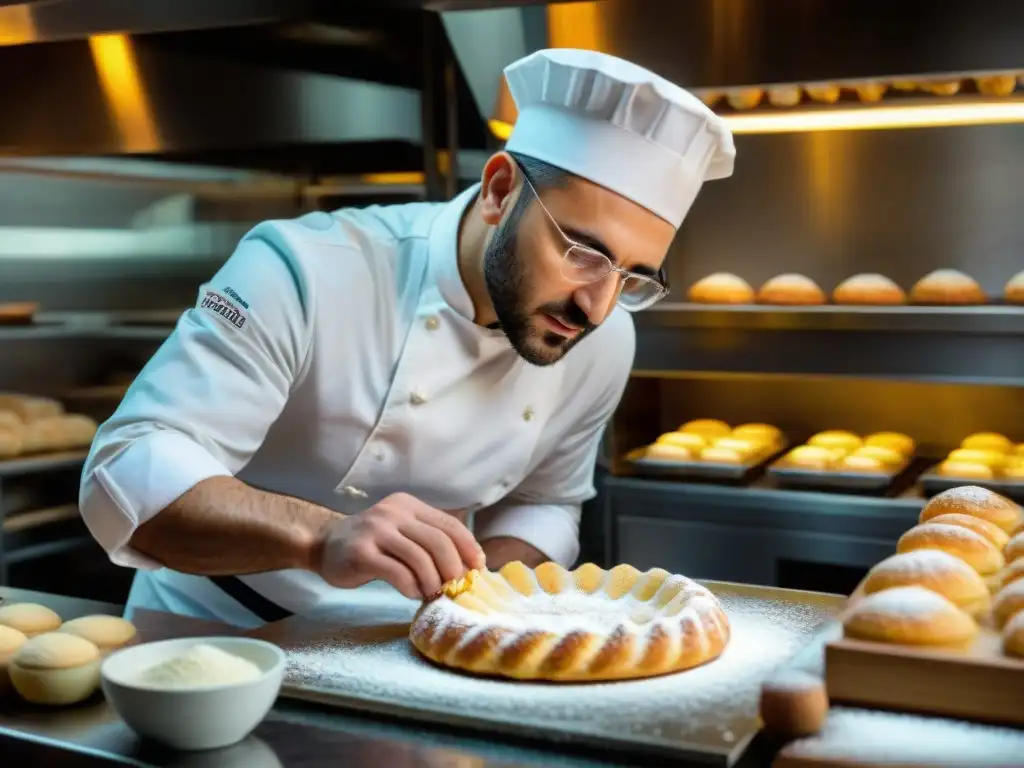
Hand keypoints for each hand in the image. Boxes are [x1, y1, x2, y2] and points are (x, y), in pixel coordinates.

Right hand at [316, 493, 485, 599]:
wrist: (324, 544)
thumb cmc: (372, 544)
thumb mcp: (402, 532)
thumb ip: (429, 541)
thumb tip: (468, 566)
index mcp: (409, 506)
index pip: (449, 525)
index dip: (469, 548)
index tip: (478, 569)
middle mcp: (394, 513)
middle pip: (438, 541)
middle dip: (453, 569)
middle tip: (455, 588)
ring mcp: (376, 531)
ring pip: (419, 558)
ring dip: (432, 582)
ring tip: (432, 594)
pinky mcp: (361, 553)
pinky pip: (397, 572)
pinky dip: (411, 587)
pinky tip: (413, 594)